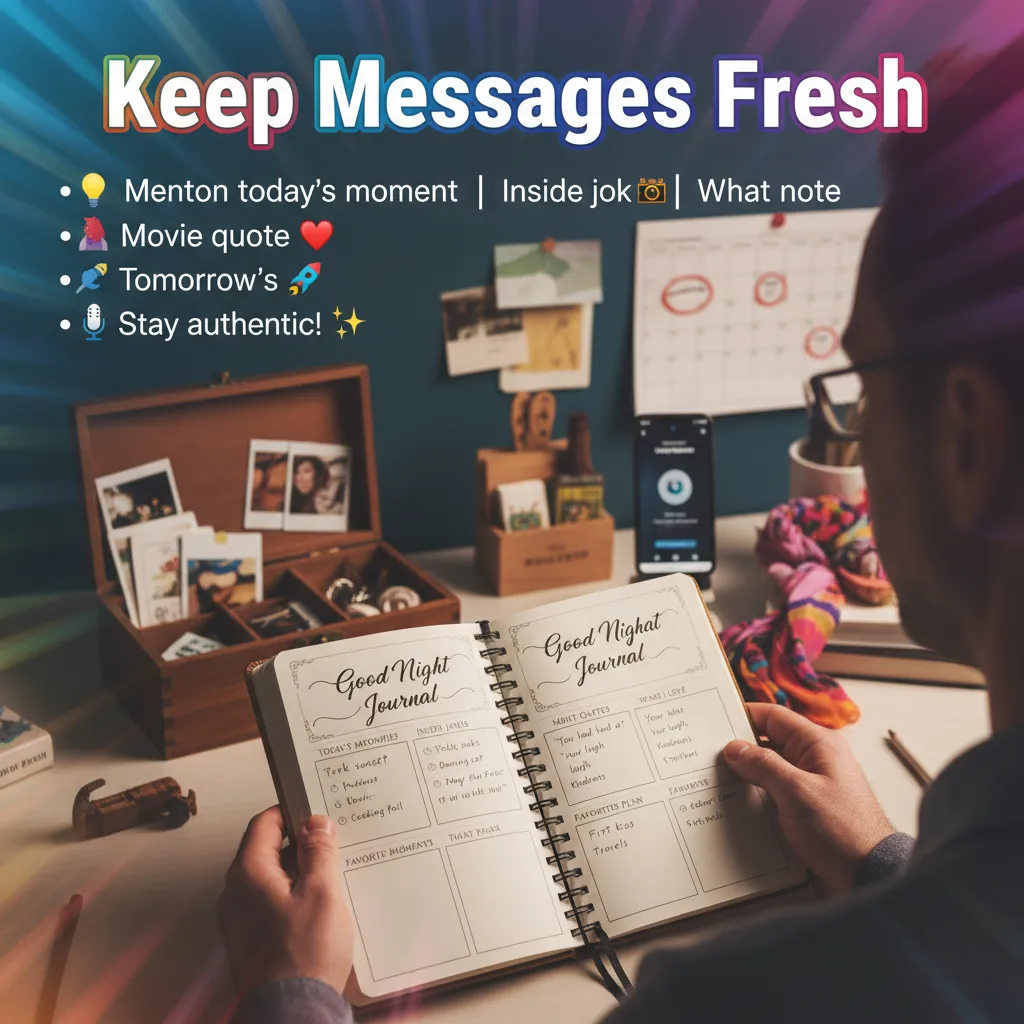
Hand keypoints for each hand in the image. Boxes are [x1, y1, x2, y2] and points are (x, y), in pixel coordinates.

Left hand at [217, 807, 353, 996]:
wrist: (291, 1013)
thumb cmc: (303, 958)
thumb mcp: (323, 892)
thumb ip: (319, 852)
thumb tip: (316, 824)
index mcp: (248, 873)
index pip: (264, 823)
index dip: (291, 812)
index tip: (316, 813)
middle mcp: (235, 894)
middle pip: (266, 850)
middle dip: (300, 844)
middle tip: (331, 845)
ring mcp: (240, 920)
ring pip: (270, 879)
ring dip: (299, 873)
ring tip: (331, 879)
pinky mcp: (250, 941)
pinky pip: (270, 904)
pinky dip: (293, 898)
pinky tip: (319, 909)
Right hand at [723, 703, 894, 895]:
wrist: (868, 876)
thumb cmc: (841, 830)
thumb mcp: (797, 792)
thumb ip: (763, 765)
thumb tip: (733, 748)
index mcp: (818, 744)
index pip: (774, 717)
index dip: (743, 716)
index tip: (712, 721)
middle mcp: (814, 760)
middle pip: (768, 742)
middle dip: (739, 749)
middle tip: (705, 753)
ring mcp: (809, 785)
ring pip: (768, 770)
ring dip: (744, 776)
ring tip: (712, 779)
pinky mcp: (804, 809)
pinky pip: (772, 793)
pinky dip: (753, 795)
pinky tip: (732, 804)